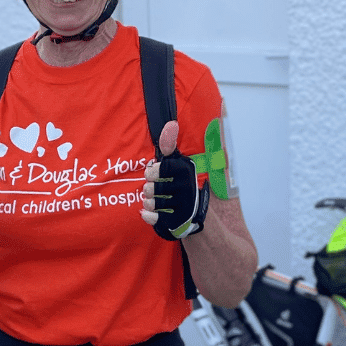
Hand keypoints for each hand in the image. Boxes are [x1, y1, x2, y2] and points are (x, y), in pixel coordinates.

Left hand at [141, 121, 204, 239]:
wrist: (196, 211)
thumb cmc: (181, 182)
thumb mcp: (177, 161)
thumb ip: (169, 144)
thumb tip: (170, 123)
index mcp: (184, 171)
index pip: (155, 170)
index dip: (151, 173)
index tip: (155, 174)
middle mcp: (185, 189)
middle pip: (149, 188)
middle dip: (148, 188)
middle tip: (155, 189)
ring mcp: (182, 207)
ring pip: (150, 202)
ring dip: (149, 201)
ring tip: (155, 199)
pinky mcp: (177, 221)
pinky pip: (152, 217)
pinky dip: (148, 215)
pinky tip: (151, 212)